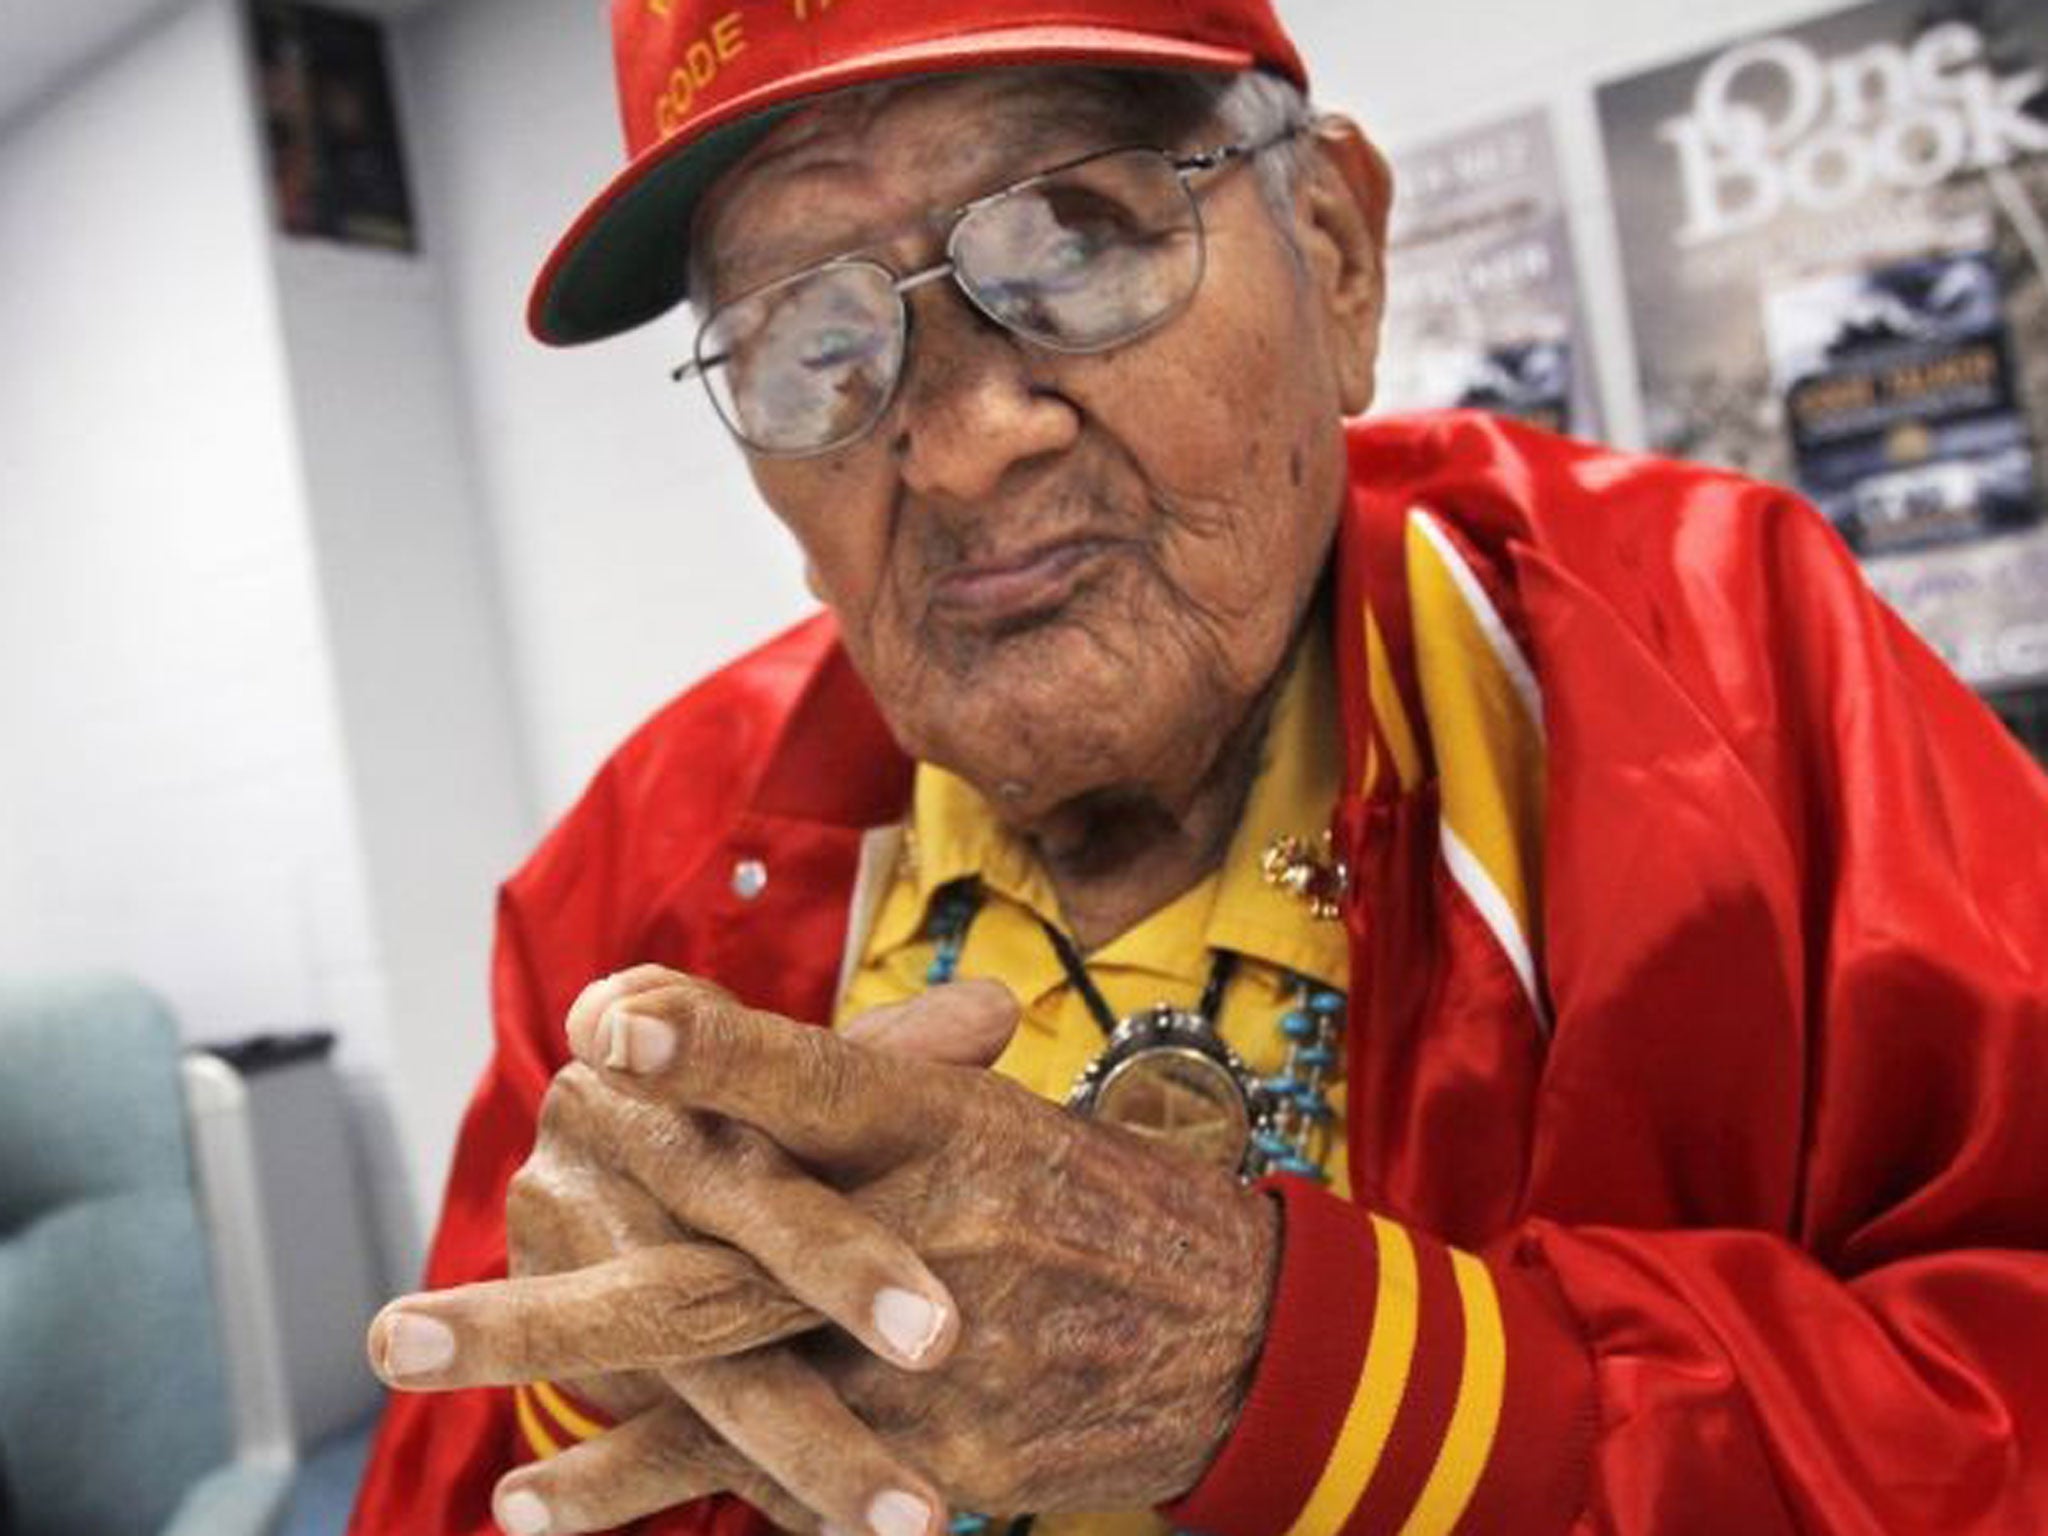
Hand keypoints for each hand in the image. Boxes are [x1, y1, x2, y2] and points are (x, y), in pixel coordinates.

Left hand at [370, 969, 1278, 1533]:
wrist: (1230, 1323)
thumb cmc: (1078, 1195)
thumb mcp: (979, 1108)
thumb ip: (834, 1073)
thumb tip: (634, 1012)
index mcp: (942, 1119)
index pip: (818, 1075)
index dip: (716, 1051)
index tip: (599, 1022)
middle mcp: (935, 1229)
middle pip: (726, 1263)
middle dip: (554, 1304)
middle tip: (397, 1330)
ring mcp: (936, 1361)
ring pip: (735, 1395)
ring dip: (585, 1433)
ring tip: (470, 1471)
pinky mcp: (946, 1461)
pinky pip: (787, 1480)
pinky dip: (665, 1490)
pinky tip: (552, 1507)